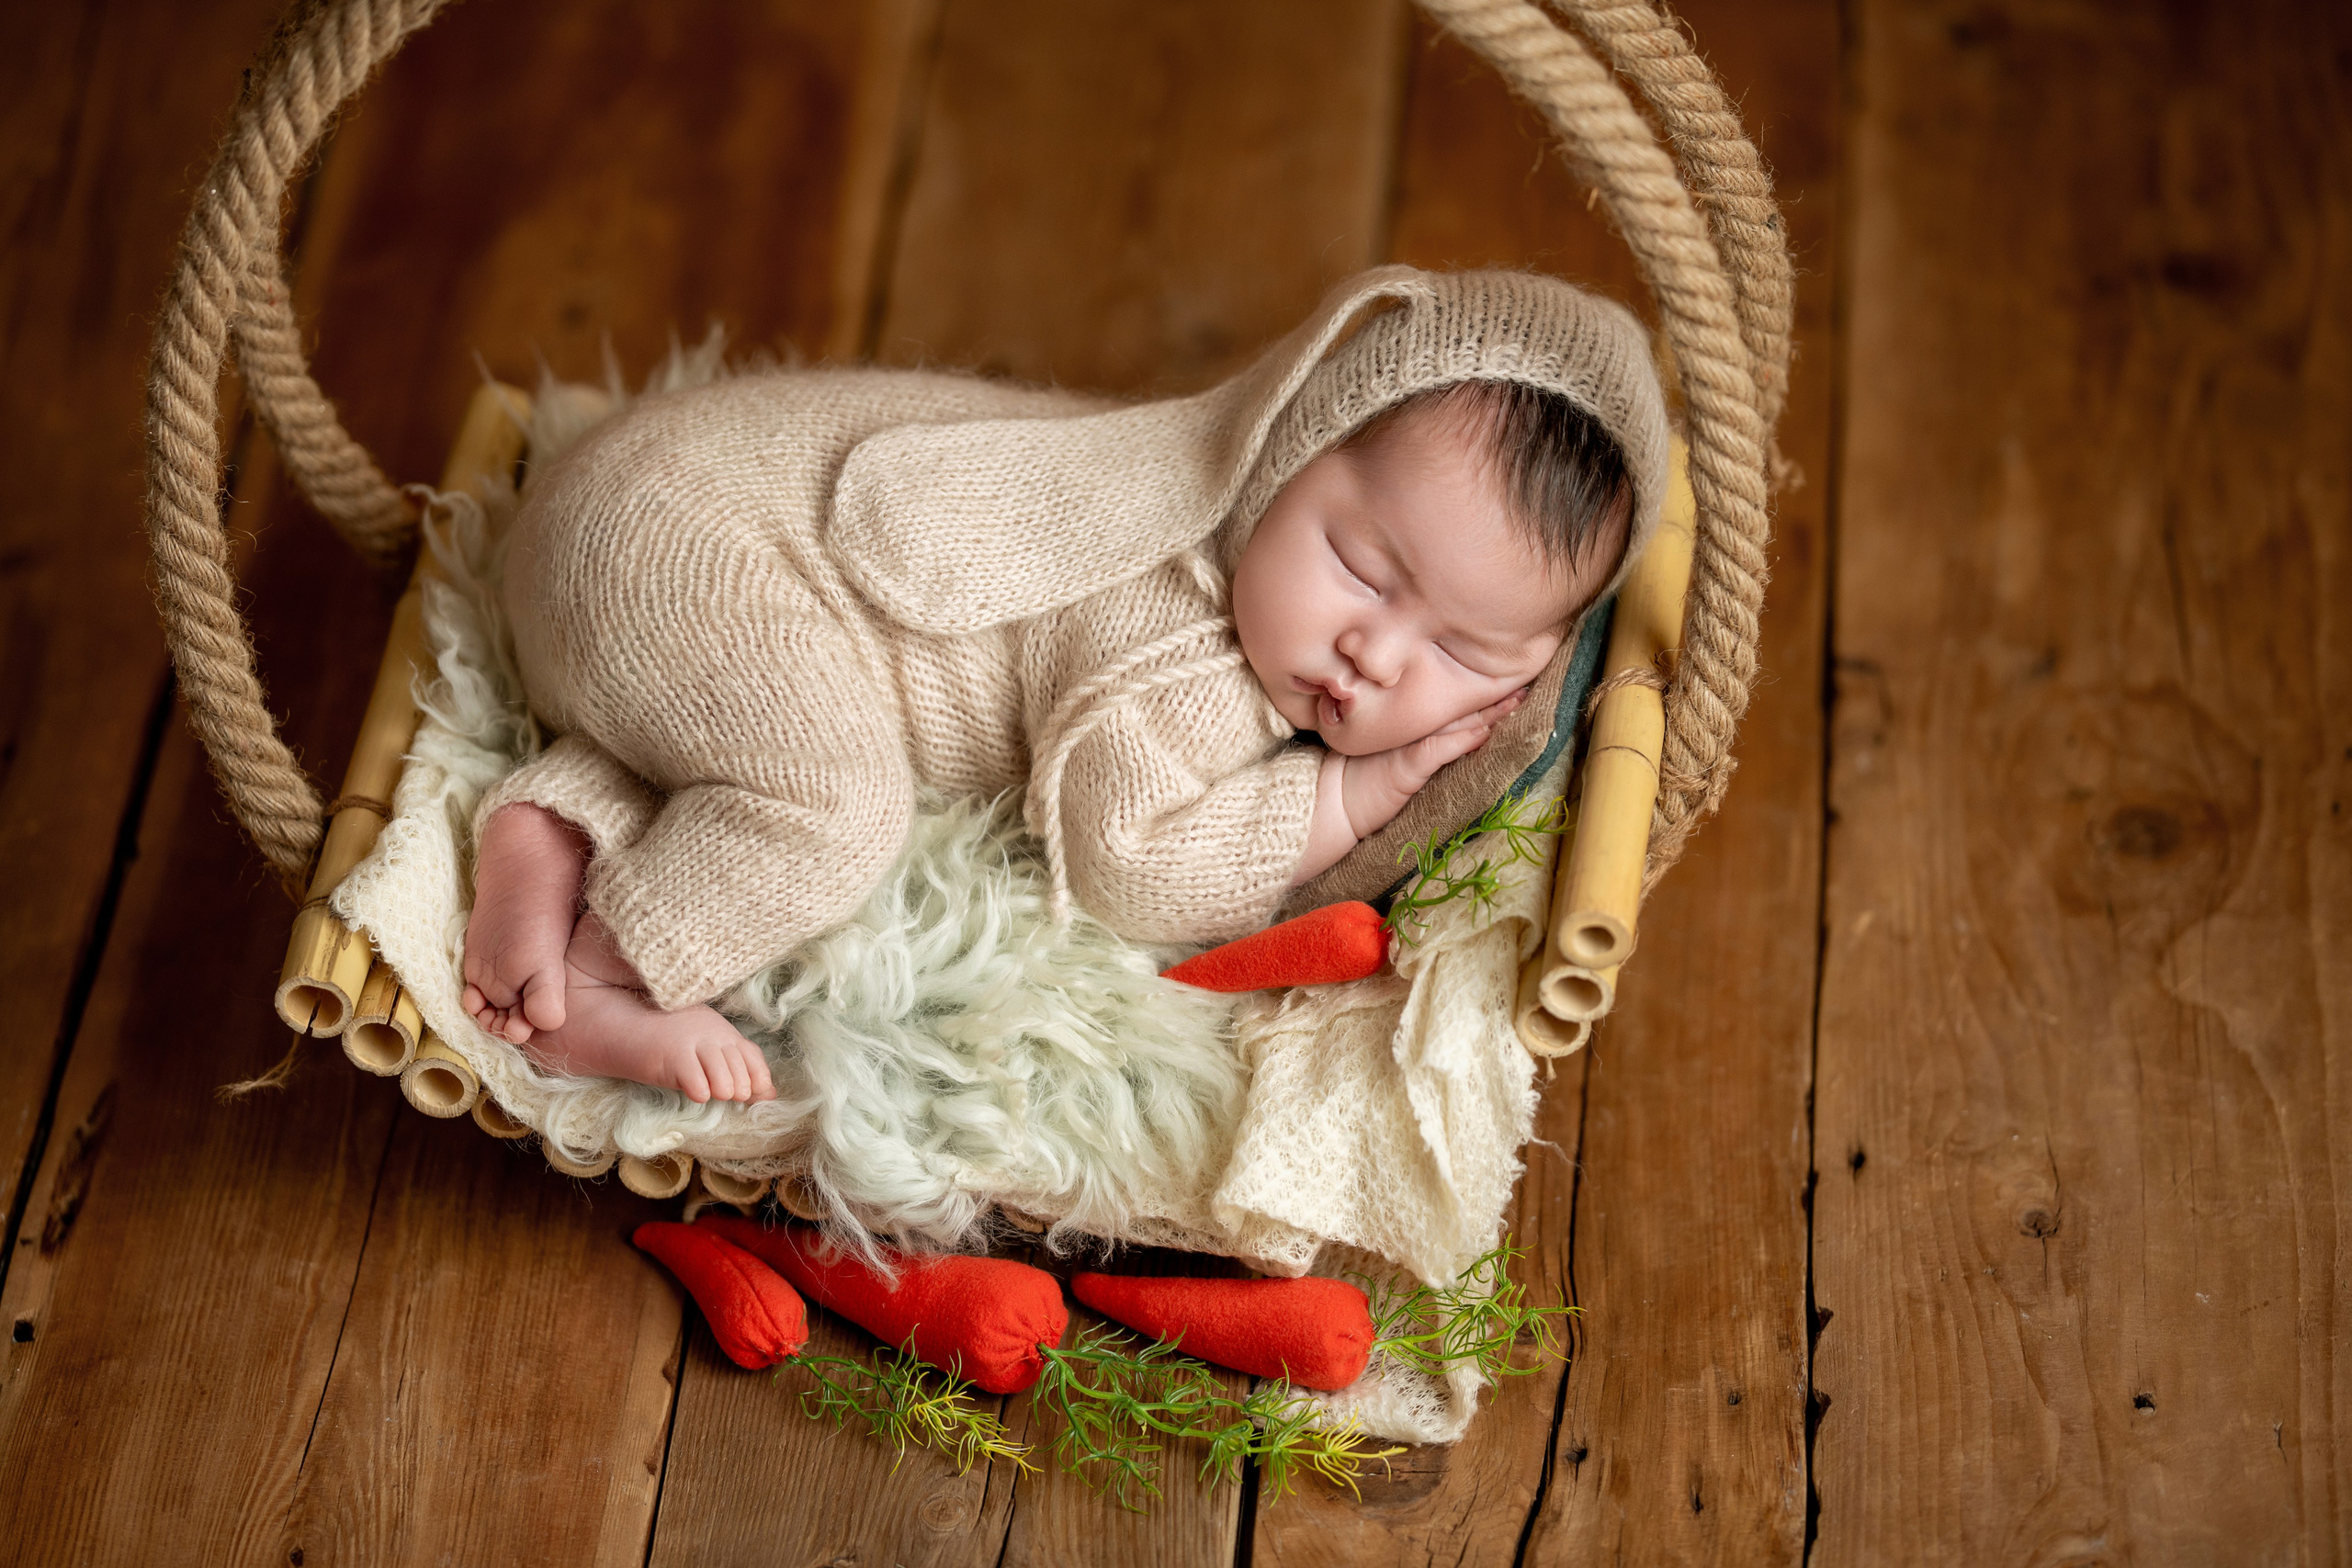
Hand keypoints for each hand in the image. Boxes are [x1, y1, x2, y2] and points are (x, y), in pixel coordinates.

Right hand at [1339, 687, 1527, 839]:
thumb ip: (1422, 744)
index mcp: (1411, 724)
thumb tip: (1464, 732)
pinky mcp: (1409, 766)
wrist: (1332, 800)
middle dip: (1494, 695)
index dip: (1481, 693)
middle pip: (1460, 707)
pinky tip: (1485, 731)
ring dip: (1489, 713)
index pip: (1452, 704)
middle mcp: (1413, 728)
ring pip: (1456, 722)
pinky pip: (1440, 750)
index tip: (1509, 680)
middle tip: (1525, 679)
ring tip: (1518, 699)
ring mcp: (1410, 744)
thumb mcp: (1392, 755)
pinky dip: (1464, 740)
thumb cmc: (1359, 779)